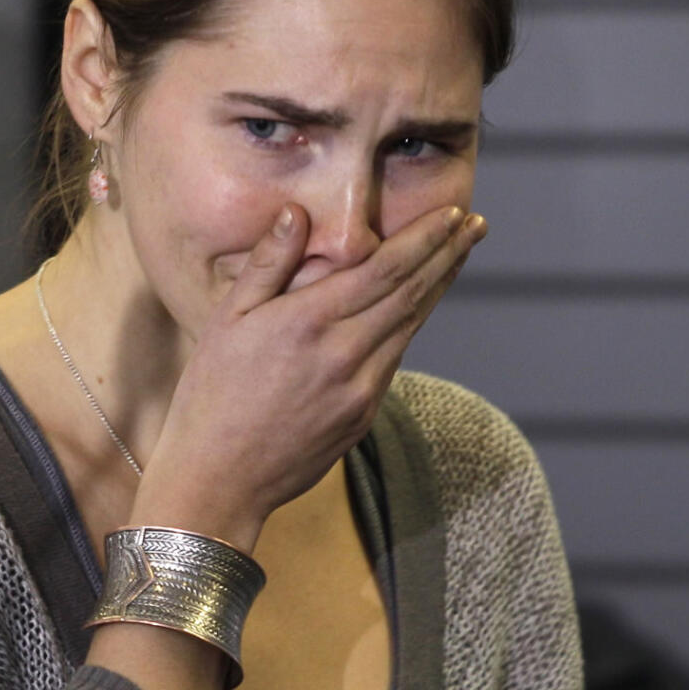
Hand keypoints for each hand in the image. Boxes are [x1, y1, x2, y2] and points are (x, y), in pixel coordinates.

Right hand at [136, 203, 484, 549]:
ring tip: (458, 254)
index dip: (426, 238)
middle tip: (477, 222)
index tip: (456, 213)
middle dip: (448, 253)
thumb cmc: (211, 392)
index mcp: (309, 322)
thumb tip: (296, 212)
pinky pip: (394, 359)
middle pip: (412, 293)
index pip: (387, 269)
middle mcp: (345, 353)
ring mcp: (360, 389)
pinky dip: (411, 325)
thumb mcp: (226, 319)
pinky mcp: (362, 416)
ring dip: (438, 287)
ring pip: (411, 326)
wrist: (220, 477)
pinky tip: (416, 307)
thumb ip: (266, 264)